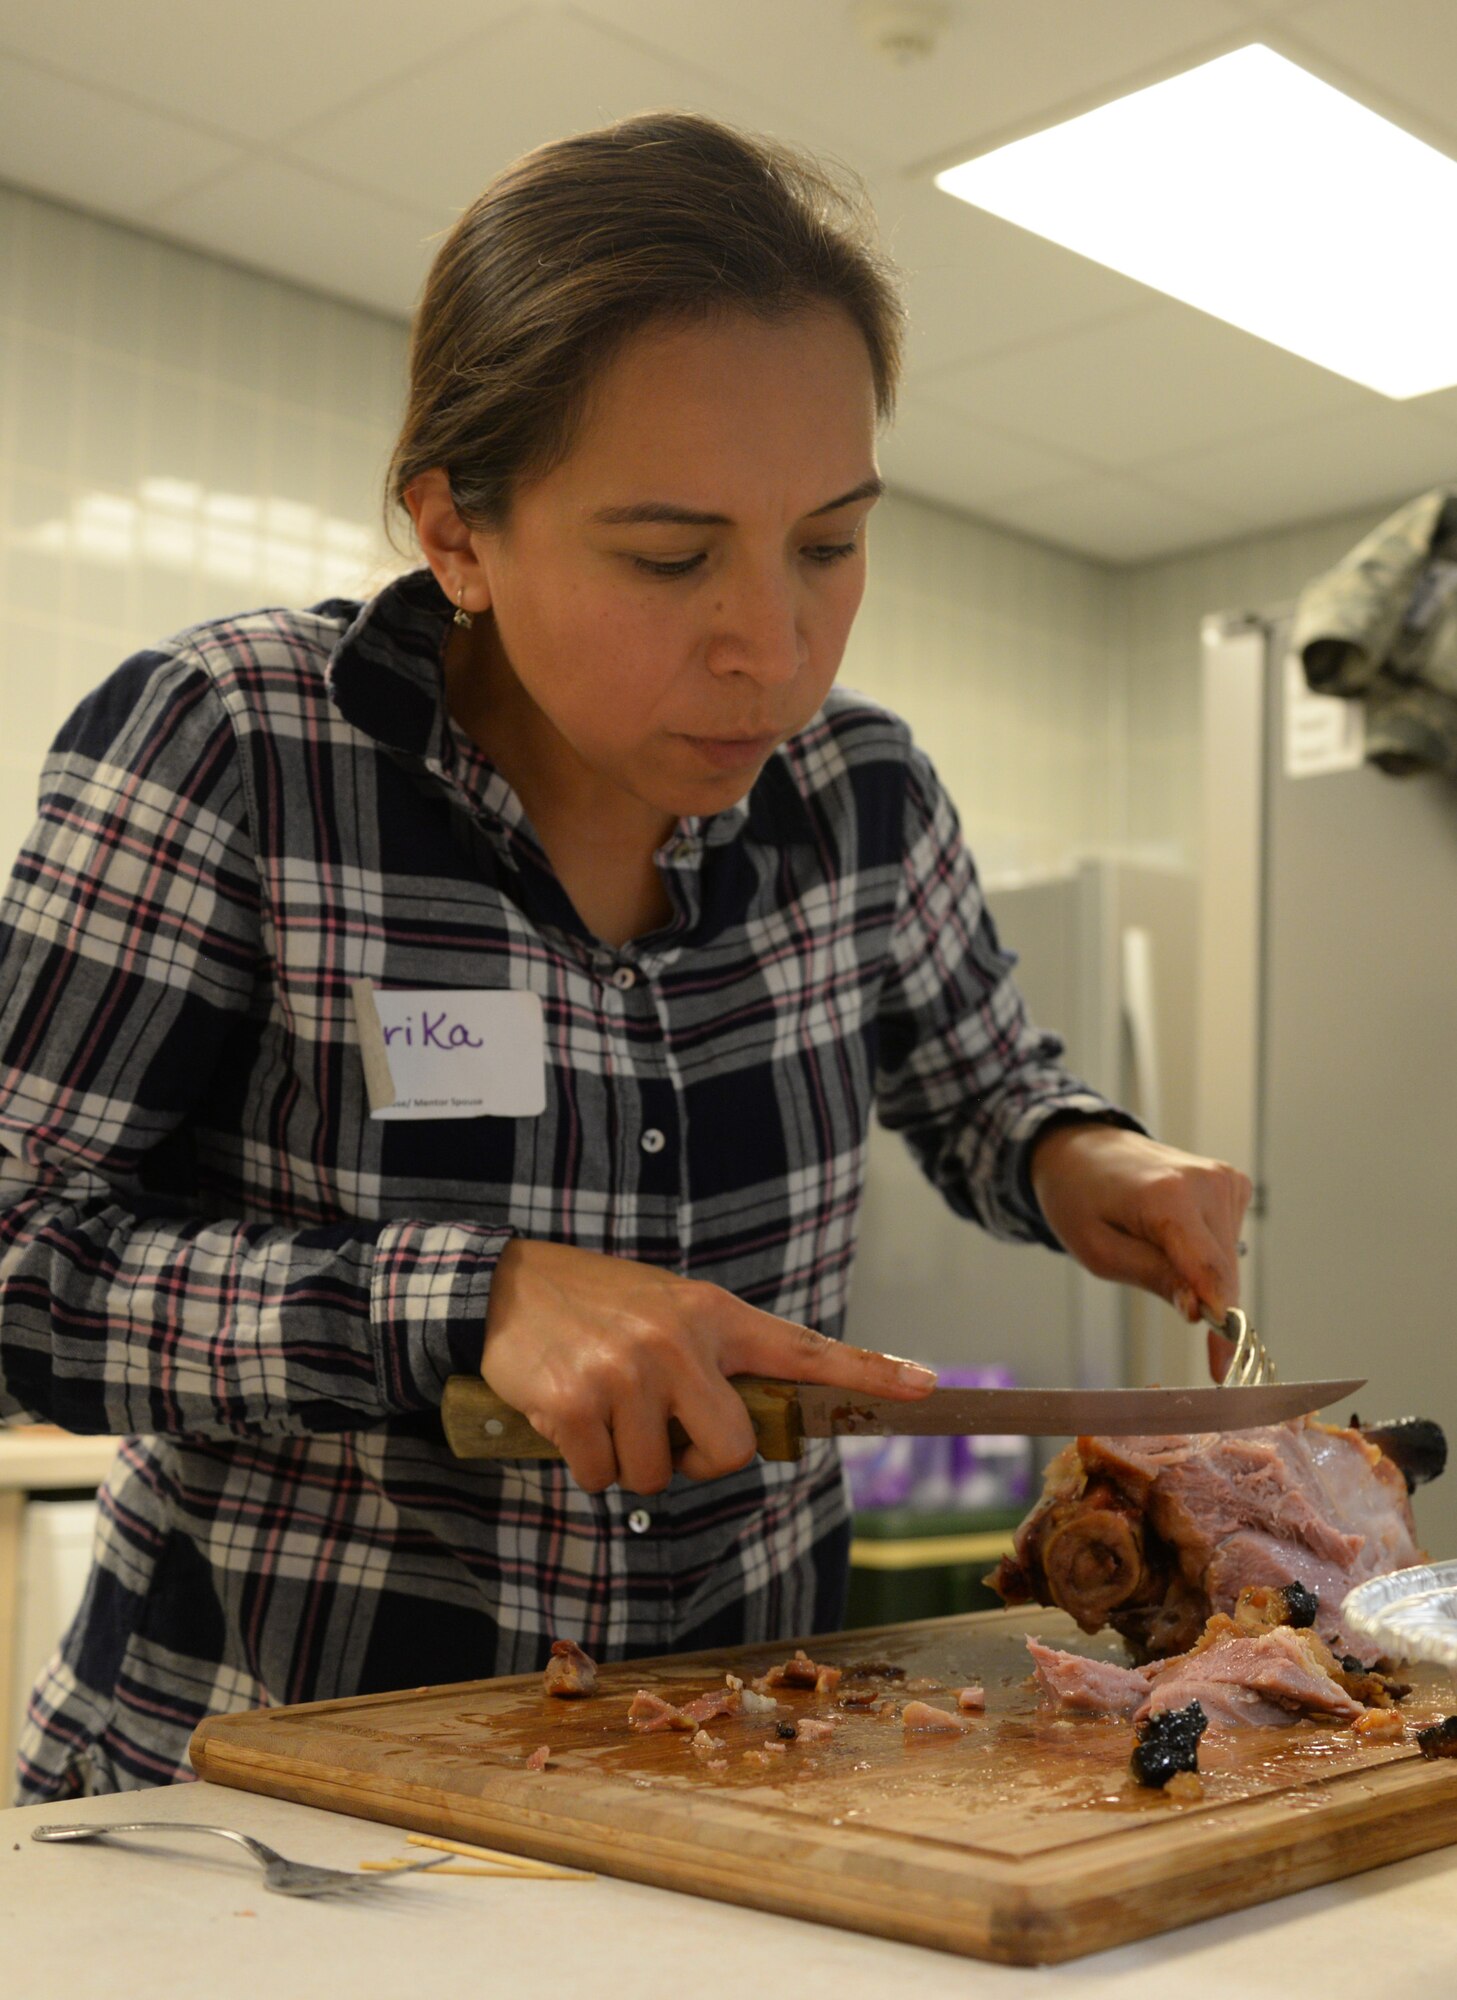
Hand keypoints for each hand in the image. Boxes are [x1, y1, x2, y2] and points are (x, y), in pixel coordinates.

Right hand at [480, 1238, 937, 1493]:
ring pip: (658, 1475)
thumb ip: (717, 1359)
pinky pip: (601, 1477)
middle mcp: (678, 1340)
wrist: (507, 1284)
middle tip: (660, 1430)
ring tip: (603, 1407)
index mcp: (714, 1315)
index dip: (870, 1373)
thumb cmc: (599, 1307)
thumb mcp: (669, 1310)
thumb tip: (752, 1431)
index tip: (925, 1387)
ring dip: (627, 1462)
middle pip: (728, 1451)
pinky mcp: (577, 1402)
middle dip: (694, 1460)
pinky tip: (567, 1419)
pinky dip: (584, 1465)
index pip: (805, 1348)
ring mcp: (627, 1371)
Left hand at [1029, 1124, 1251, 1350]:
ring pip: (1230, 1262)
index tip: (1223, 1365)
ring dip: (1202, 1277)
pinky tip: (1175, 1237)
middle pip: (1223, 1273)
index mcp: (1168, 1196)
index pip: (1209, 1271)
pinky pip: (1230, 1241)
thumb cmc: (1081, 1200)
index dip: (1220, 1323)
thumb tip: (1198, 1310)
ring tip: (1154, 1248)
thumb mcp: (1100, 1251)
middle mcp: (1206, 1182)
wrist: (1085, 1150)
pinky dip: (1207, 1255)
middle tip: (1176, 1311)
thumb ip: (1153, 1278)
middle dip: (1204, 1302)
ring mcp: (1224, 1179)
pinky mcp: (1232, 1182)